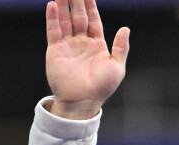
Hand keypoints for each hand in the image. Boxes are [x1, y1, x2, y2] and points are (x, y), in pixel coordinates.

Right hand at [46, 0, 129, 119]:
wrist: (82, 101)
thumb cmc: (101, 88)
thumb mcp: (117, 68)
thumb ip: (121, 48)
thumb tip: (125, 29)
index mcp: (97, 46)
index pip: (94, 21)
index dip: (92, 6)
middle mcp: (82, 44)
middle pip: (79, 17)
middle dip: (77, 1)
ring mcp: (68, 46)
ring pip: (65, 20)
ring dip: (64, 5)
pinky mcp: (55, 50)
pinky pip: (54, 30)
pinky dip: (53, 17)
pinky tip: (53, 4)